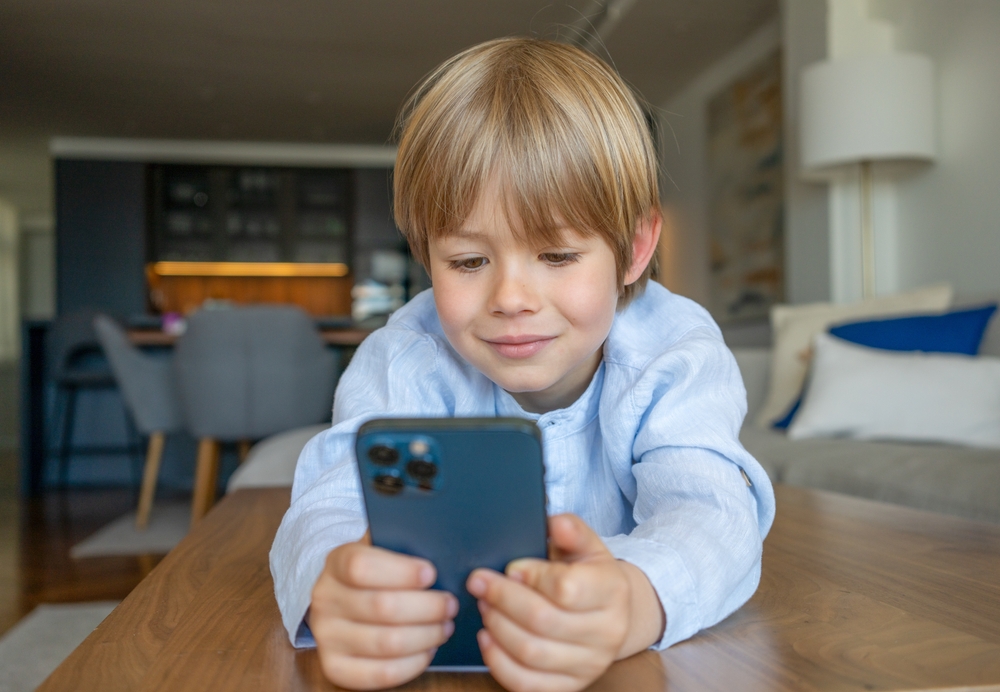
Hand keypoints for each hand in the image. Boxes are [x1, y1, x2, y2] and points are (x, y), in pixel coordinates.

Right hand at [309, 536, 457, 689]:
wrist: (342, 601)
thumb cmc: (375, 573)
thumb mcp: (381, 549)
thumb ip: (403, 551)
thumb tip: (443, 561)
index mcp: (336, 562)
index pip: (361, 566)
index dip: (401, 571)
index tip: (430, 574)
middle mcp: (325, 599)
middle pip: (382, 607)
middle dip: (428, 607)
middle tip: (449, 605)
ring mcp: (327, 636)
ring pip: (387, 643)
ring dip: (426, 635)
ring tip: (444, 626)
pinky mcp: (336, 667)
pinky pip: (382, 672)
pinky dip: (414, 663)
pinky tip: (428, 649)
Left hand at [467, 514, 663, 691]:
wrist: (610, 613)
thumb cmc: (589, 576)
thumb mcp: (586, 546)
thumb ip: (571, 530)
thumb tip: (556, 523)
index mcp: (612, 591)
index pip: (566, 588)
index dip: (531, 577)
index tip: (510, 567)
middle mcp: (607, 632)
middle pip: (542, 621)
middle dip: (502, 599)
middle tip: (480, 583)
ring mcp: (589, 664)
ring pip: (531, 652)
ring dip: (497, 626)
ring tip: (484, 605)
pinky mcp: (569, 686)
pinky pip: (527, 683)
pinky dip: (498, 661)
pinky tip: (487, 637)